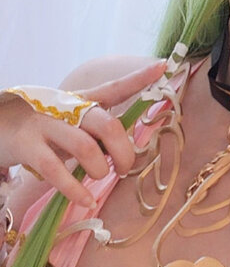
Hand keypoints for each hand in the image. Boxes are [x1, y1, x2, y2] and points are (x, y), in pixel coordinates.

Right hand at [0, 61, 166, 207]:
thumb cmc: (44, 126)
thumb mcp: (72, 120)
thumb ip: (97, 129)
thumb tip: (125, 150)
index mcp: (81, 99)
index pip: (115, 88)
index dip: (140, 79)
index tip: (163, 67)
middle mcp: (66, 108)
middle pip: (106, 123)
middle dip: (123, 150)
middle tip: (125, 167)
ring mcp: (46, 126)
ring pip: (85, 147)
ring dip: (99, 169)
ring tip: (100, 177)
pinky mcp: (28, 147)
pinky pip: (56, 171)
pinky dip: (76, 190)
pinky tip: (87, 200)